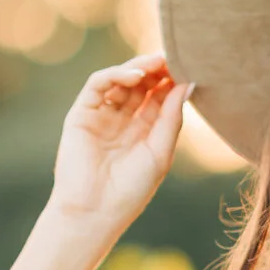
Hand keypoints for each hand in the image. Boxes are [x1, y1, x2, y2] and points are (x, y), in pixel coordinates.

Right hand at [49, 54, 191, 232]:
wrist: (95, 212)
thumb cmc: (131, 190)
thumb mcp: (160, 151)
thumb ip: (172, 117)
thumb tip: (188, 83)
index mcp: (144, 130)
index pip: (159, 95)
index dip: (172, 80)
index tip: (188, 67)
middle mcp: (122, 120)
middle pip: (141, 84)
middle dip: (156, 69)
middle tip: (172, 58)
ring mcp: (101, 115)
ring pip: (119, 79)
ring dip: (138, 66)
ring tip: (156, 62)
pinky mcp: (81, 114)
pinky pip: (97, 85)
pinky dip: (115, 74)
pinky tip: (135, 76)